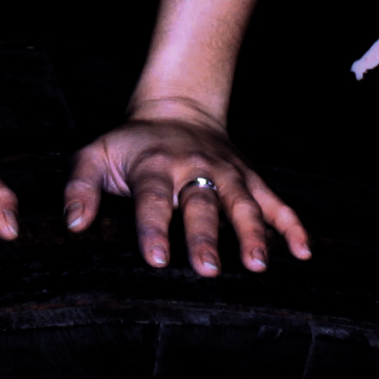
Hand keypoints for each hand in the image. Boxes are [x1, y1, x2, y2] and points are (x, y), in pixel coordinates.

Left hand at [63, 102, 308, 275]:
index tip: (156, 258)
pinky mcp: (249, 178)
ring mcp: (226, 173)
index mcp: (154, 166)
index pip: (152, 198)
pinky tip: (303, 251)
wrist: (176, 107)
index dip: (153, 227)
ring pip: (242, 203)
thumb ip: (79, 188)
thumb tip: (74, 225)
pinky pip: (274, 201)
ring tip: (258, 265)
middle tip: (207, 271)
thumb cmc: (130, 144)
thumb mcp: (94, 155)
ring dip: (252, 233)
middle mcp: (194, 168)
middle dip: (204, 237)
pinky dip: (291, 224)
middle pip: (201, 204)